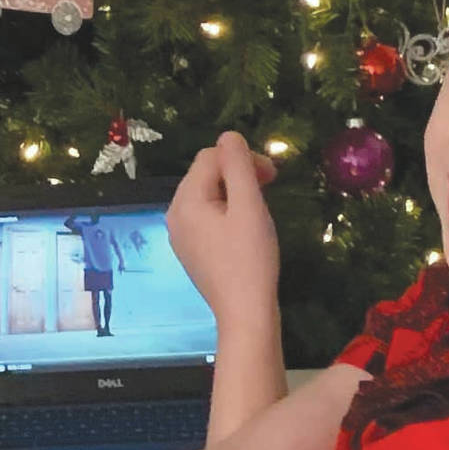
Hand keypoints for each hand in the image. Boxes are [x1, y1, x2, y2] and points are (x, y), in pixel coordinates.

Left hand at [168, 131, 279, 328]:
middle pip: (205, 174)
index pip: (210, 157)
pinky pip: (207, 217)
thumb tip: (228, 136)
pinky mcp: (191, 251)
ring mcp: (180, 235)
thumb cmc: (250, 258)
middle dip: (238, 172)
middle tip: (271, 185)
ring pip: (207, 196)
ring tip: (261, 208)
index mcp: (185, 200)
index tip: (273, 175)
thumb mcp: (248, 206)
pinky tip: (247, 228)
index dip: (242, 157)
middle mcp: (175, 214)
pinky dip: (228, 212)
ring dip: (235, 191)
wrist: (244, 313)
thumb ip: (238, 166)